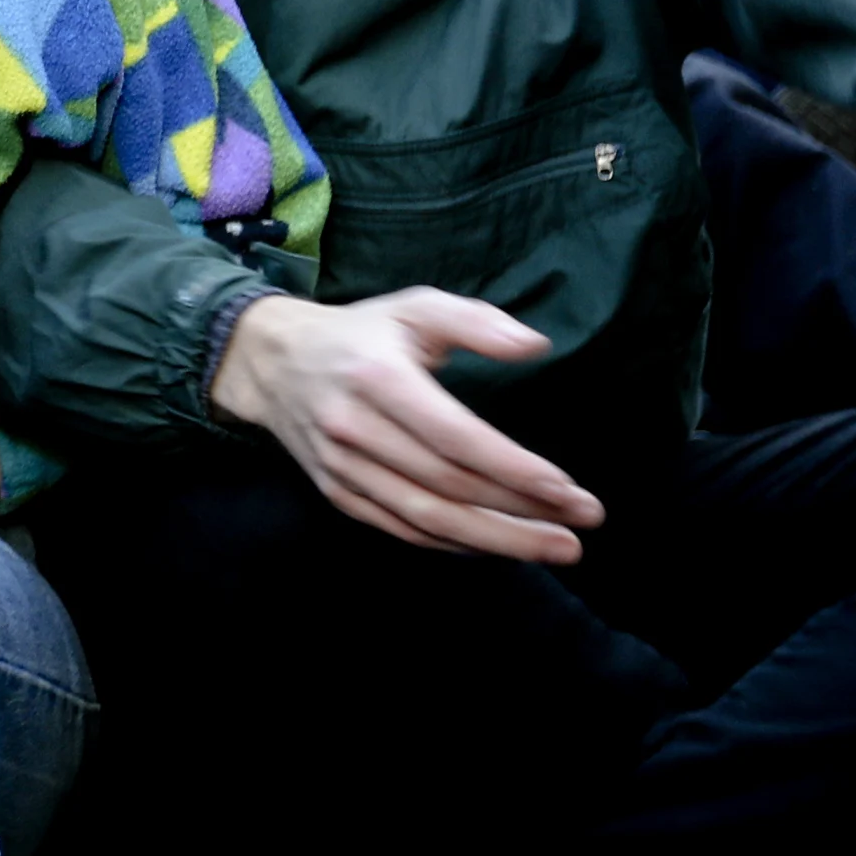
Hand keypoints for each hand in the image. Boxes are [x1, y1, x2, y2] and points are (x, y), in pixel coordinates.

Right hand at [206, 289, 600, 561]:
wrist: (273, 362)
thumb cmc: (360, 333)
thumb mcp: (414, 307)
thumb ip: (475, 322)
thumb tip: (535, 346)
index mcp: (378, 376)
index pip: (455, 436)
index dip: (513, 468)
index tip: (567, 489)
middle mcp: (355, 427)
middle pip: (448, 486)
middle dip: (522, 511)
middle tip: (582, 526)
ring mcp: (342, 467)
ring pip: (427, 518)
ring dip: (497, 541)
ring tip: (555, 548)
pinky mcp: (336, 493)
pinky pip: (402, 528)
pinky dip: (453, 544)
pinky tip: (498, 546)